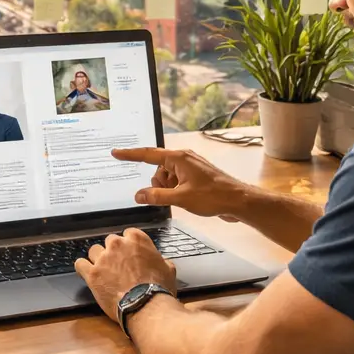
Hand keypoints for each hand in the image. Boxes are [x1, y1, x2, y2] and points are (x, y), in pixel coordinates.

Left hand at [74, 228, 176, 318]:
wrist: (145, 305)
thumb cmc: (159, 288)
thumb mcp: (169, 270)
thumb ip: (161, 260)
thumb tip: (161, 262)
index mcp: (137, 239)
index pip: (128, 234)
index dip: (129, 245)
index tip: (130, 255)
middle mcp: (118, 244)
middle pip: (110, 241)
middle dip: (114, 252)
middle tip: (119, 266)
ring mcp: (103, 258)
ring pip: (94, 251)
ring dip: (98, 259)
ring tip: (104, 272)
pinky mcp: (92, 273)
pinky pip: (80, 264)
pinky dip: (83, 268)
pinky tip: (88, 274)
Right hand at [111, 147, 248, 220]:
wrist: (238, 201)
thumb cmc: (213, 196)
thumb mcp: (180, 198)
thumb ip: (157, 196)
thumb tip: (138, 195)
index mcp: (179, 158)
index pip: (148, 154)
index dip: (130, 154)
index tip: (116, 152)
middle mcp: (184, 159)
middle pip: (158, 170)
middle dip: (158, 185)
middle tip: (172, 196)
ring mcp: (191, 167)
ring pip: (166, 178)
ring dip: (168, 189)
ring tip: (183, 199)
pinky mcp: (196, 176)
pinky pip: (176, 182)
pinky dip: (176, 191)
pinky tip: (187, 199)